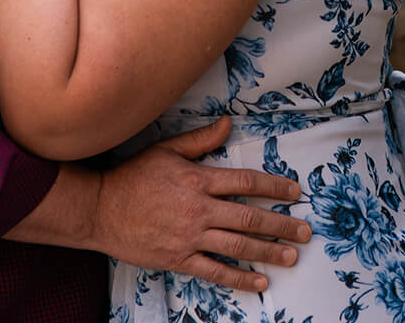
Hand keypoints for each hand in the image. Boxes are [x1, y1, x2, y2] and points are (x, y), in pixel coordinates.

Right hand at [93, 117, 310, 291]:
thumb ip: (201, 139)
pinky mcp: (178, 258)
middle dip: (282, 224)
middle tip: (306, 230)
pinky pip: (214, 270)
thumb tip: (228, 122)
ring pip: (238, 245)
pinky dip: (239, 278)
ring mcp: (189, 236)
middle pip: (250, 216)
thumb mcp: (166, 149)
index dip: (275, 187)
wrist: (98, 209)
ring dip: (269, 251)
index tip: (295, 192)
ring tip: (292, 256)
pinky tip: (259, 282)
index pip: (246, 181)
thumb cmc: (132, 177)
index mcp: (198, 179)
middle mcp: (199, 208)